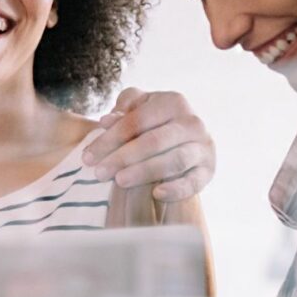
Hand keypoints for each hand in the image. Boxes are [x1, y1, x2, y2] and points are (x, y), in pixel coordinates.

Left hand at [84, 88, 215, 202]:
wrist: (184, 140)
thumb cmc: (153, 122)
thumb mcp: (138, 108)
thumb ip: (123, 110)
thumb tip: (107, 121)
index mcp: (173, 102)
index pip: (136, 121)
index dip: (110, 139)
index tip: (88, 157)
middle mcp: (192, 122)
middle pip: (154, 141)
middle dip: (123, 157)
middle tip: (99, 173)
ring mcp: (203, 147)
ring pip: (174, 160)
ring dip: (145, 172)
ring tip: (120, 181)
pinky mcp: (208, 170)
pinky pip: (194, 182)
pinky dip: (177, 189)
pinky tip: (156, 194)